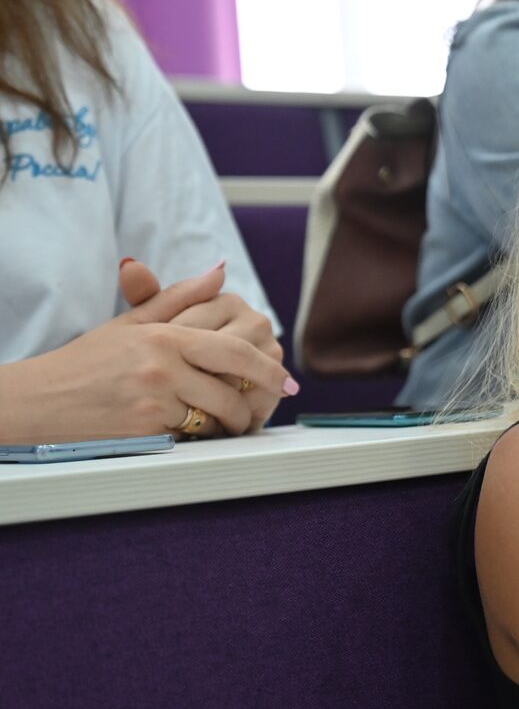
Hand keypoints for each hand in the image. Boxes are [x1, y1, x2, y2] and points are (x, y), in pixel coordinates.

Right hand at [0, 263, 295, 442]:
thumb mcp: (132, 323)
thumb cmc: (90, 360)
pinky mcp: (146, 429)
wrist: (42, 398)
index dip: (267, 367)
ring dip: (233, 422)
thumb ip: (178, 297)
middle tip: (269, 404)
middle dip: (258, 398)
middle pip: (233, 384)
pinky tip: (203, 434)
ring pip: (218, 414)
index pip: (234, 349)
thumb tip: (220, 273)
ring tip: (235, 423)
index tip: (286, 380)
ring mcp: (154, 399)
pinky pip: (194, 434)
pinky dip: (204, 435)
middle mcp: (162, 365)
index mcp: (163, 335)